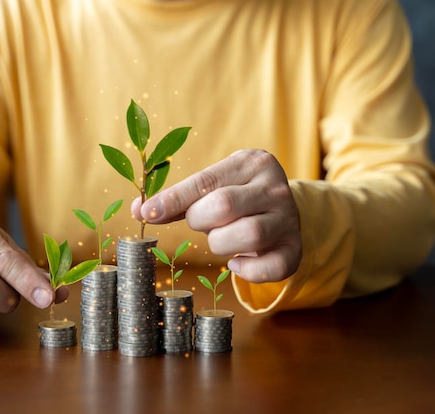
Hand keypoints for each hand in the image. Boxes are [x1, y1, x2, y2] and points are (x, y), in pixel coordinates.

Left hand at [132, 149, 301, 282]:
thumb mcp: (213, 186)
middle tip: (202, 223)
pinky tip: (237, 262)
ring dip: (221, 243)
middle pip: (224, 205)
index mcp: (251, 163)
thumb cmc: (237, 196)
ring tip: (221, 238)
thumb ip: (179, 199)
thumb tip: (139, 210)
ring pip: (248, 234)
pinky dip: (246, 271)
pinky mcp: (295, 250)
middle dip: (200, 220)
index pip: (205, 181)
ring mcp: (289, 220)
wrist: (283, 210)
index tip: (146, 212)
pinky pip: (270, 268)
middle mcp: (275, 188)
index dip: (172, 199)